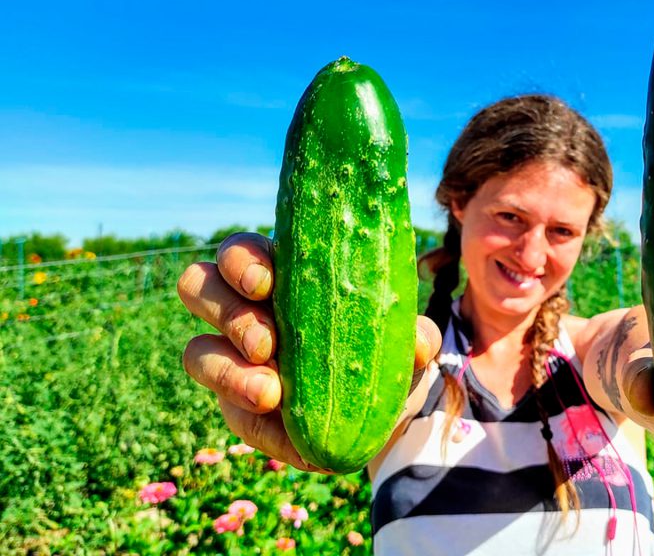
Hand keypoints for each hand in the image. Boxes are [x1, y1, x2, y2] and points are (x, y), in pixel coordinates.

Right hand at [177, 232, 441, 471]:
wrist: (381, 410)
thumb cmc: (382, 350)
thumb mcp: (405, 340)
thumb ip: (416, 334)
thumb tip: (421, 343)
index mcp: (279, 274)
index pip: (239, 251)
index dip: (240, 261)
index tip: (266, 283)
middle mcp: (243, 309)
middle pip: (198, 286)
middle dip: (227, 311)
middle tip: (268, 342)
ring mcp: (231, 358)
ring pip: (196, 352)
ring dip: (228, 371)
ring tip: (270, 393)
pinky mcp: (236, 408)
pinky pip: (231, 416)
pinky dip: (262, 427)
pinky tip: (293, 438)